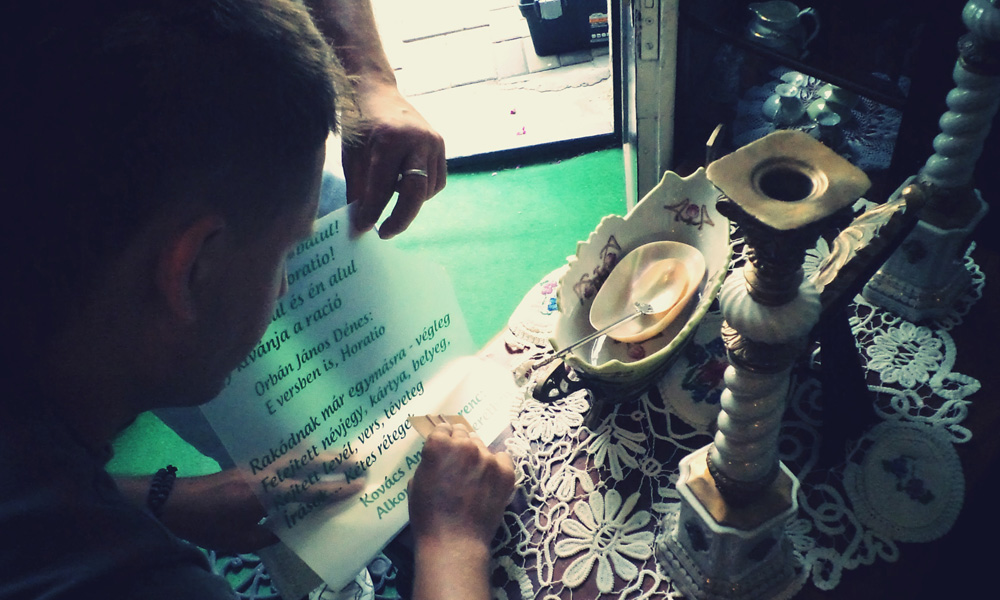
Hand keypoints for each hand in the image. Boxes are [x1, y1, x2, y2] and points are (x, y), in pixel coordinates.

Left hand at [120, 465, 361, 553]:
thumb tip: (292, 530)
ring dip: (321, 454)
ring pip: (296, 455)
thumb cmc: (205, 526)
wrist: (171, 502)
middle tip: (360, 461)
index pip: (306, 490)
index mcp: (263, 495)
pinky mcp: (249, 463)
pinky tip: (311, 453)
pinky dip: (302, 453)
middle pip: (307, 462)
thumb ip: (269, 535)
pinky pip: (283, 455)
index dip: (333, 490)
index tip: (356, 486)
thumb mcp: (239, 541)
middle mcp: (264, 473)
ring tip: (343, 453)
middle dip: (335, 461)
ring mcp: (256, 465)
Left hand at [344, 80, 445, 238]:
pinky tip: (404, 187)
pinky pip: (436, 181)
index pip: (382, 187)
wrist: (377, 91)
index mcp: (389, 140)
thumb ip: (358, 191)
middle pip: (415, 192)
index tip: (363, 229)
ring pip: (427, 190)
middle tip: (384, 233)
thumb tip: (360, 226)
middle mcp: (417, 140)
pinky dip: (421, 192)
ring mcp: (433, 142)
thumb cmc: (360, 125)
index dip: (373, 212)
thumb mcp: (352, 157)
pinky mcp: (440, 145)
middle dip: (400, 218)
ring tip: (390, 206)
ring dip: (409, 204)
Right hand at [408, 423, 514, 550]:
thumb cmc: (428, 516)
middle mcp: (465, 446)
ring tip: (472, 476)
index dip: (442, 439)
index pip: (443, 429)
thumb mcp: (416, 482)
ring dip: (476, 456)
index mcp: (439, 445)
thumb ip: (429, 461)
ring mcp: (488, 458)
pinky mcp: (505, 472)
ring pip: (482, 446)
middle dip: (459, 445)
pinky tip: (488, 480)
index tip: (444, 448)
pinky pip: (502, 458)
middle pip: (463, 434)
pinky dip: (496, 466)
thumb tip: (439, 457)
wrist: (455, 542)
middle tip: (457, 463)